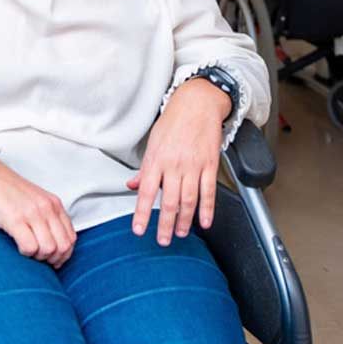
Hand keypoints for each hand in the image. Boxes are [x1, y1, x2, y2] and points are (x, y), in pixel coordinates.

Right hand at [0, 158, 76, 267]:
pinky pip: (30, 247)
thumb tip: (54, 245)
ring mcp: (32, 213)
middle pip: (62, 246)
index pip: (71, 238)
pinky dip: (26, 253)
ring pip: (48, 249)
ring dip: (38, 256)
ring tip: (27, 251)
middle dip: (53, 259)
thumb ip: (48, 217)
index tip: (52, 260)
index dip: (63, 255)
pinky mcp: (15, 219)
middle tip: (39, 258)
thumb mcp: (36, 200)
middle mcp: (47, 208)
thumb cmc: (8, 191)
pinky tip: (18, 246)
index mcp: (54, 204)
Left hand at [128, 77, 230, 245]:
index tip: (139, 230)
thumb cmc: (173, 121)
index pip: (146, 192)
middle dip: (165, 225)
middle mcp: (174, 164)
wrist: (197, 103)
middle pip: (169, 202)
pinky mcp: (210, 164)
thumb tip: (133, 185)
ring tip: (181, 233)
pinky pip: (209, 192)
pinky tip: (204, 222)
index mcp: (156, 159)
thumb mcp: (153, 142)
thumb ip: (145, 168)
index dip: (142, 213)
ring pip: (189, 200)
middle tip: (162, 240)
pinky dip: (207, 209)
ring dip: (185, 221)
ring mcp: (193, 165)